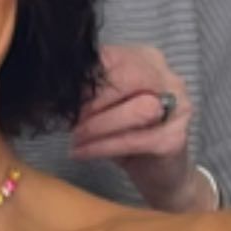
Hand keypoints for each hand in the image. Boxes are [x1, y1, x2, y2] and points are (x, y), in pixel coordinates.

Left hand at [71, 44, 209, 214]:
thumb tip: (51, 89)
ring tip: (74, 137)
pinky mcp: (175, 139)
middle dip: (93, 98)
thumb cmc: (127, 134)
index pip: (113, 56)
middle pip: (130, 77)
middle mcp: (168, 79)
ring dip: (98, 124)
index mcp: (147, 61)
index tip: (58, 92)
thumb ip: (87, 92)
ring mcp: (179, 108)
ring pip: (138, 109)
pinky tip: (81, 153)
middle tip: (68, 117)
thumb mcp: (104, 106)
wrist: (160, 174)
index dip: (84, 74)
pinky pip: (136, 140)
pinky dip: (103, 146)